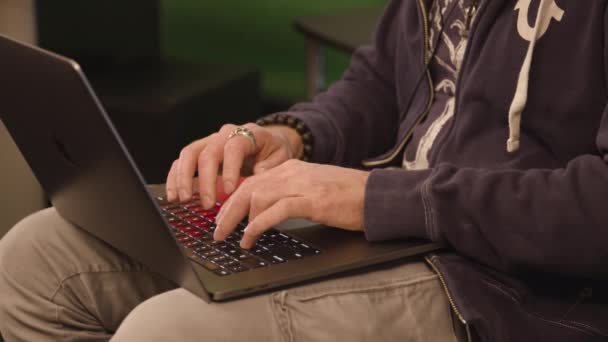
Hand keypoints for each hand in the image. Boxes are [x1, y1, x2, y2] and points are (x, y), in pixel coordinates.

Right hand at [166, 123, 302, 207]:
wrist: (268, 141)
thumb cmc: (274, 151)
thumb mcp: (281, 157)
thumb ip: (270, 167)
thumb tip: (254, 179)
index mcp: (247, 134)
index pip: (233, 147)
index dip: (230, 168)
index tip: (230, 190)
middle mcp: (224, 135)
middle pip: (208, 152)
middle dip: (205, 180)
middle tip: (208, 204)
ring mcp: (209, 142)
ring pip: (189, 154)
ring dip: (183, 178)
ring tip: (183, 199)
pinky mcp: (199, 152)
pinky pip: (181, 161)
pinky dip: (175, 178)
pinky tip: (174, 195)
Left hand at [213, 159, 369, 248]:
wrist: (375, 195)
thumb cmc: (347, 197)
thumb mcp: (312, 190)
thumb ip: (289, 195)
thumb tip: (263, 213)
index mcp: (291, 168)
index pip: (252, 181)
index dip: (232, 200)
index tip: (222, 217)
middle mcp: (292, 173)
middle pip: (248, 188)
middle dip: (227, 211)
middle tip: (217, 232)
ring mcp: (301, 185)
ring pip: (256, 197)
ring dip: (238, 220)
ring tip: (232, 238)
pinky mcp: (311, 200)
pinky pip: (275, 211)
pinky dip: (257, 225)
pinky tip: (250, 237)